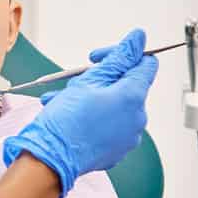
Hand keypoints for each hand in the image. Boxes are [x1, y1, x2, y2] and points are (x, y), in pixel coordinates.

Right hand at [2, 29, 157, 195]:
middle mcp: (137, 119)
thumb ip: (119, 58)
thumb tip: (139, 38)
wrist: (51, 159)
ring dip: (91, 98)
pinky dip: (92, 117)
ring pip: (114, 106)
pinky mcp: (116, 151)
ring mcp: (128, 137)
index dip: (123, 54)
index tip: (101, 58)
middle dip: (101, 78)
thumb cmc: (67, 121)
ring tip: (62, 99)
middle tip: (76, 80)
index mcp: (134, 97)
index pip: (146, 63)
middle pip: (127, 86)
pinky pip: (109, 126)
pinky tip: (70, 116)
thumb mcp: (90, 79)